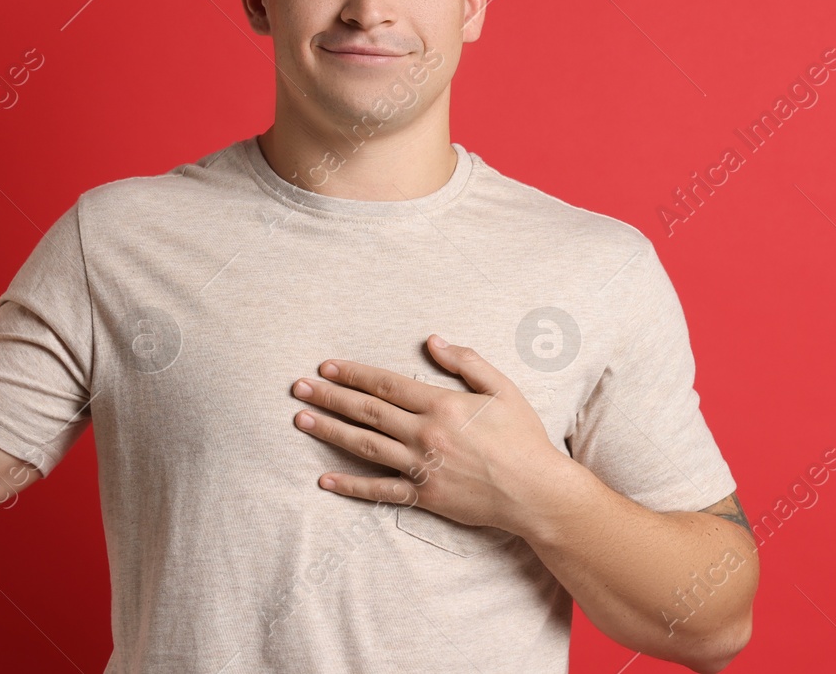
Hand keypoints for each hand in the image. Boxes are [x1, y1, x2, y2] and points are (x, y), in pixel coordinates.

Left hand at [290, 334, 564, 533]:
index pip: (386, 384)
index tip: (326, 367)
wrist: (536, 491)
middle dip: (330, 397)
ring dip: (330, 432)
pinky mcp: (424, 496)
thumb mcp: (502, 388)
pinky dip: (350, 486)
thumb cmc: (522, 437)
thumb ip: (466, 361)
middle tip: (299, 388)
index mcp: (442, 404)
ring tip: (302, 420)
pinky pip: (380, 490)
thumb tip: (433, 340)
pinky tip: (325, 479)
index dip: (353, 374)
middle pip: (368, 411)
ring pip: (365, 446)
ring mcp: (422, 467)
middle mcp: (426, 434)